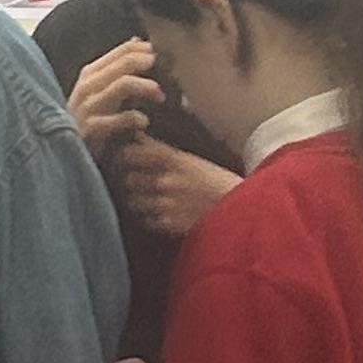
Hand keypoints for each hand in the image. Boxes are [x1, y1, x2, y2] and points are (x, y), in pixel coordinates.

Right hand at [68, 39, 159, 150]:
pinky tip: (144, 122)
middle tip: (170, 72)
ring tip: (161, 96)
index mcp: (91, 73)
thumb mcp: (101, 90)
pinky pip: (120, 118)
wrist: (67, 153)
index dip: (149, 50)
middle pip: (125, 63)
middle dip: (150, 64)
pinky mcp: (91, 129)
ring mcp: (87, 107)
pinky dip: (136, 118)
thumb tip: (137, 40)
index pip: (124, 50)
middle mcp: (87, 86)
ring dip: (147, 87)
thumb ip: (118, 67)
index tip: (167, 58)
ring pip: (123, 84)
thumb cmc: (91, 119)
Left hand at [119, 143, 239, 238]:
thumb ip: (164, 152)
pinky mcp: (168, 224)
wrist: (238, 208)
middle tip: (137, 183)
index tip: (124, 159)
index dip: (123, 157)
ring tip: (148, 200)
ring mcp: (165, 203)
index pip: (131, 154)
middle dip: (131, 181)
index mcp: (172, 160)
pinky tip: (159, 213)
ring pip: (133, 201)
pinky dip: (149, 217)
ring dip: (138, 200)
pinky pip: (146, 220)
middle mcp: (165, 180)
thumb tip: (138, 139)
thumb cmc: (216, 182)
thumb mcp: (192, 160)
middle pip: (129, 179)